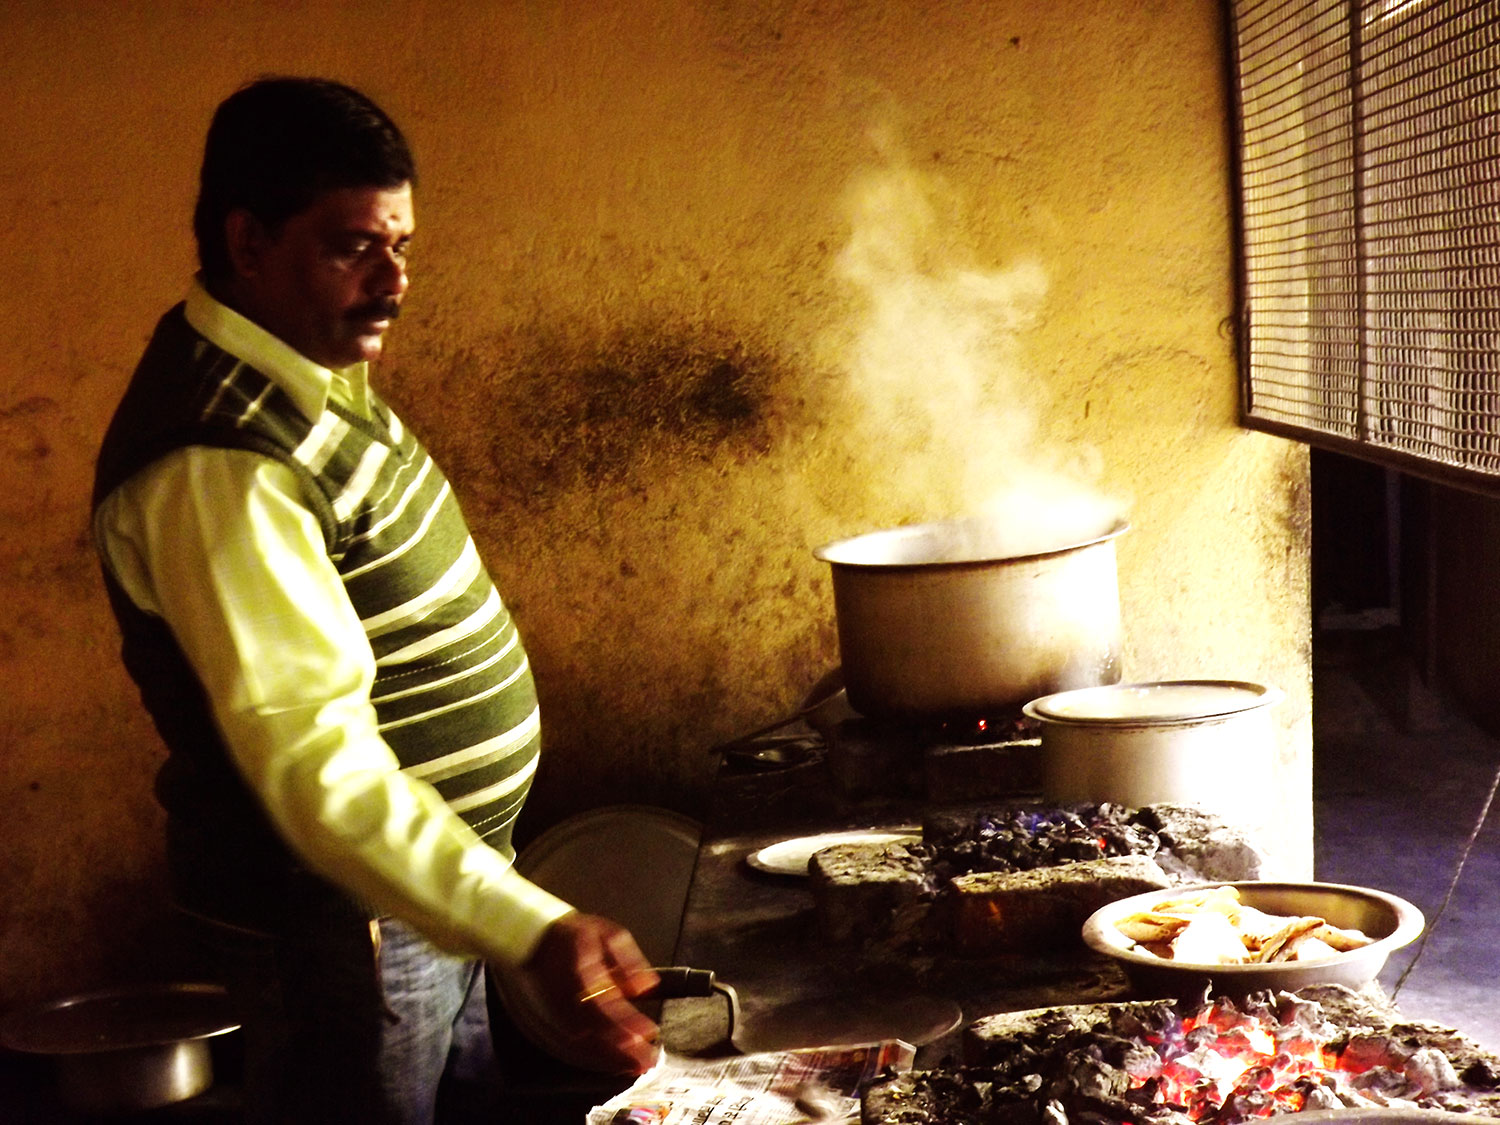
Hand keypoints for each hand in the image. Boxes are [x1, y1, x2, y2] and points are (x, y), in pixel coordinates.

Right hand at [513, 912, 660, 1073]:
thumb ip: (629, 961)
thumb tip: (646, 986)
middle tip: (646, 1061)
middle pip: (594, 1029)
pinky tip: (615, 1062)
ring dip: (610, 1057)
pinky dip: (597, 1055)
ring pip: (584, 1041)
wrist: (538, 938)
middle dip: (621, 1049)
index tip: (648, 1032)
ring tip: (636, 1066)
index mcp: (580, 970)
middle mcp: (567, 995)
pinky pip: (577, 1042)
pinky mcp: (557, 1017)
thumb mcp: (608, 934)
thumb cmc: (577, 935)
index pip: (604, 1002)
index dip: (625, 1021)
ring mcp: (559, 1009)